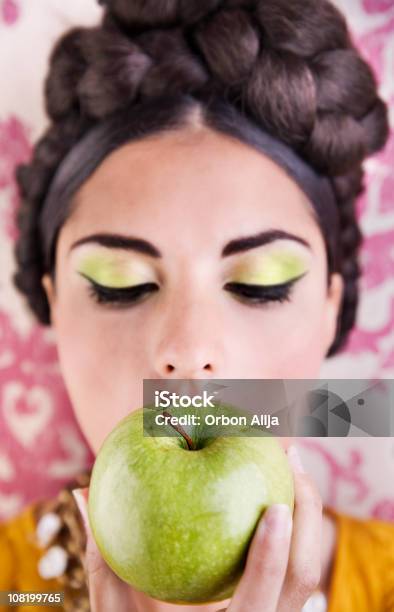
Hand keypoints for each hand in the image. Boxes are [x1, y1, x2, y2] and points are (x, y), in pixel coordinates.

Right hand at [73, 444, 321, 611]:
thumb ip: (102, 562)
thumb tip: (80, 496)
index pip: (265, 594)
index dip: (274, 552)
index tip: (275, 505)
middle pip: (304, 577)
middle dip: (309, 515)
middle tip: (293, 459)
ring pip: (308, 573)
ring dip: (309, 519)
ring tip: (294, 468)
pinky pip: (297, 573)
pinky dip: (297, 533)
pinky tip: (281, 498)